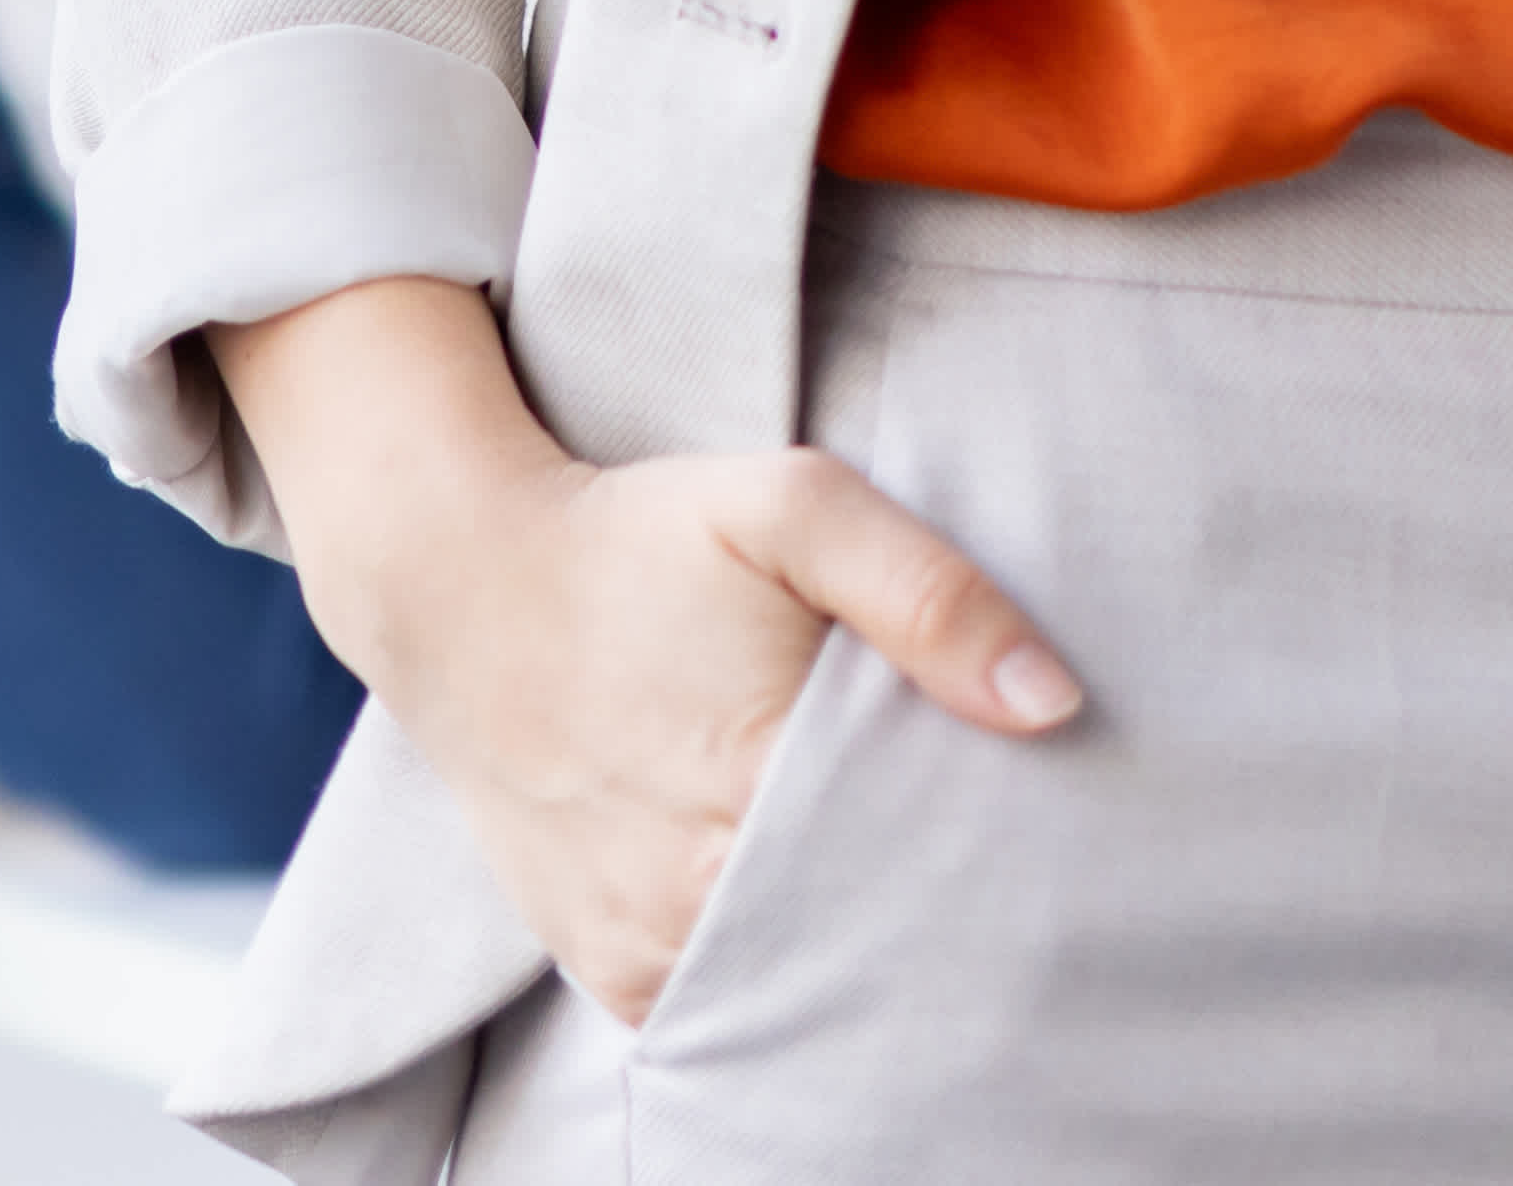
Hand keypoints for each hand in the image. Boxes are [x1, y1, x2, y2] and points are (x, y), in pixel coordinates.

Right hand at [207, 275, 1081, 1023]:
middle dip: (934, 897)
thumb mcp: (791, 509)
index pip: (932, 865)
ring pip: (806, 983)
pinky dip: (778, 969)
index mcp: (759, 783)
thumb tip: (1052, 704)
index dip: (988, 839)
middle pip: (876, 933)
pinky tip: (806, 902)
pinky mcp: (612, 973)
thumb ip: (928, 596)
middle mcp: (698, 894)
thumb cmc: (639, 536)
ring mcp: (647, 949)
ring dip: (854, 938)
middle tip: (966, 836)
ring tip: (887, 864)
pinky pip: (729, 1004)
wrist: (460, 584)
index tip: (1027, 810)